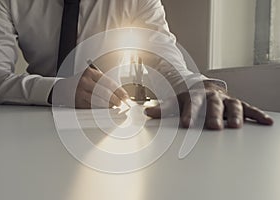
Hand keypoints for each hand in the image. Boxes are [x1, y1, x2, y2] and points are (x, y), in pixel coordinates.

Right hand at [49, 67, 128, 108]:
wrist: (63, 88)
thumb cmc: (82, 83)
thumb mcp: (92, 78)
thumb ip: (104, 83)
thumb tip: (119, 94)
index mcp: (90, 73)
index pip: (108, 82)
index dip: (119, 91)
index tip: (125, 96)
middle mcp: (85, 82)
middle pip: (104, 92)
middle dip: (115, 99)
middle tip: (121, 103)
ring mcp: (80, 92)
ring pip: (98, 100)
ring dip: (108, 105)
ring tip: (114, 106)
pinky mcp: (77, 102)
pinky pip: (91, 107)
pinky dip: (100, 109)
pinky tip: (105, 109)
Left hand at [145, 82, 273, 129]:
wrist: (202, 85)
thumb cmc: (188, 97)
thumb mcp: (174, 101)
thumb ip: (162, 108)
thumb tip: (147, 112)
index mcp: (195, 94)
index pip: (191, 104)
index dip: (189, 114)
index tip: (187, 124)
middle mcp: (211, 95)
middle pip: (213, 104)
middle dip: (214, 115)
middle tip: (214, 127)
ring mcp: (225, 99)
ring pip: (232, 104)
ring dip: (235, 115)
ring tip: (236, 126)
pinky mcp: (236, 103)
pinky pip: (248, 107)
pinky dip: (257, 114)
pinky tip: (266, 122)